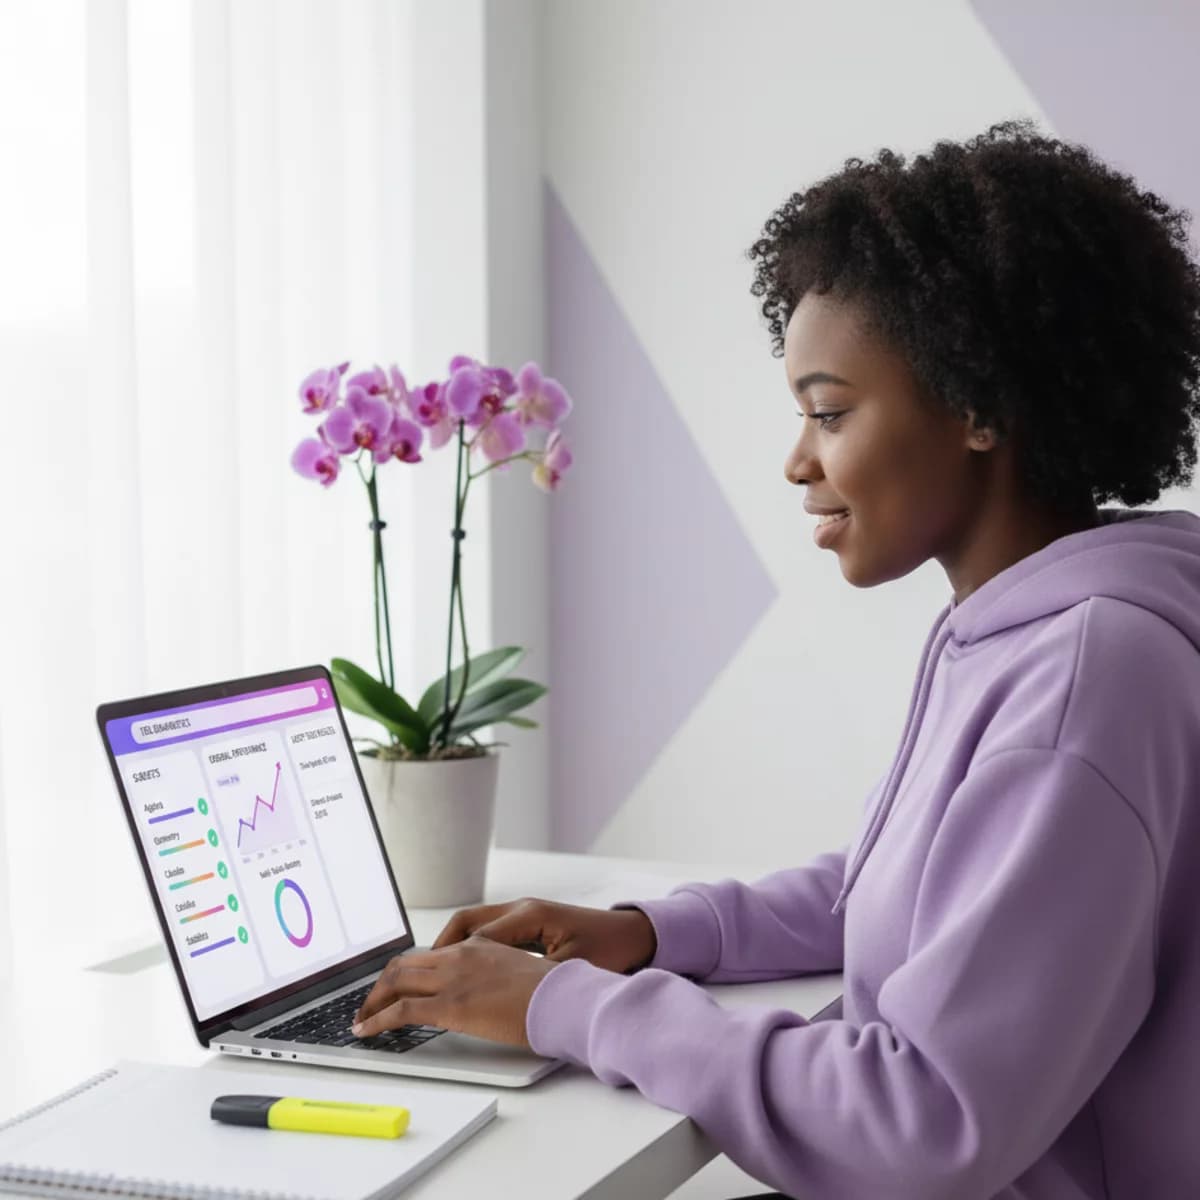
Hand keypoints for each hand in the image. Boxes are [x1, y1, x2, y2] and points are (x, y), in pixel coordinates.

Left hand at [351, 936, 558, 1047]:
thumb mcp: (517, 974)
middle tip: (370, 1003)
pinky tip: (367, 1031)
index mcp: (477, 946)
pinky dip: (377, 1020)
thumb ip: (493, 976)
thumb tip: (484, 994)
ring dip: (373, 1000)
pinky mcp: (450, 1005)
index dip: (405, 970)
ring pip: (395, 981)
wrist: (562, 997)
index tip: (396, 985)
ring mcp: (453, 979)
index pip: (429, 953)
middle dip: (381, 984)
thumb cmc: (551, 991)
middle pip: (404, 963)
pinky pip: (400, 1010)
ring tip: (362, 1018)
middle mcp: (459, 956)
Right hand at [430, 896, 656, 974]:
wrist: (635, 935)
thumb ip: (531, 979)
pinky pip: (485, 931)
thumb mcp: (569, 970)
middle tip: (408, 979)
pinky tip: (458, 970)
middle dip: (435, 950)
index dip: (446, 960)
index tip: (424, 983)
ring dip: (447, 948)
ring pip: (470, 926)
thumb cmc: (609, 949)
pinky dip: (465, 948)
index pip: (473, 936)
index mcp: (528, 916)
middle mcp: (520, 909)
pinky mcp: (527, 923)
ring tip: (425, 977)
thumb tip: (496, 995)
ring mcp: (522, 913)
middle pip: (462, 923)